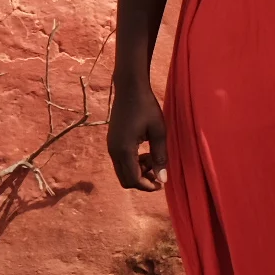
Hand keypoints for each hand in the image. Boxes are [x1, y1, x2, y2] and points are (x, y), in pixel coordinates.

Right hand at [108, 77, 168, 191]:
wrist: (130, 88)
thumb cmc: (147, 107)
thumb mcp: (159, 132)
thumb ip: (160, 156)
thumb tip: (163, 180)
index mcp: (124, 150)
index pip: (133, 180)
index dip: (148, 186)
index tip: (162, 183)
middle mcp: (113, 151)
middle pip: (125, 180)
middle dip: (143, 181)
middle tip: (159, 172)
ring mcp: (110, 146)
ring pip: (123, 172)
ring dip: (138, 172)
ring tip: (153, 159)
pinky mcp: (112, 142)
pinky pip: (121, 162)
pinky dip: (133, 163)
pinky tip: (145, 152)